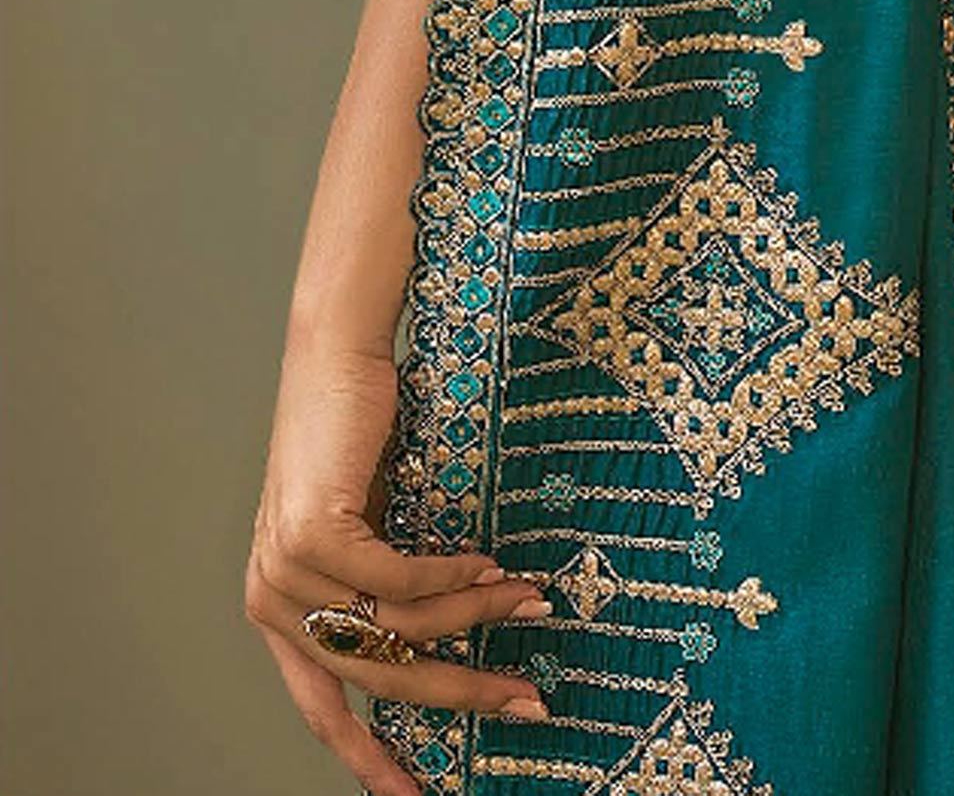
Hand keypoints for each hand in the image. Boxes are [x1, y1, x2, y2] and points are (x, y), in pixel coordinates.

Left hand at [244, 333, 554, 794]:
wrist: (336, 354)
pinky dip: (454, 581)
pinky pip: (399, 582)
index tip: (416, 795)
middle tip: (525, 701)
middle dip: (459, 693)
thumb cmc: (357, 433)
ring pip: (398, 629)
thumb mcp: (369, 524)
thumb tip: (450, 644)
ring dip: (474, 621)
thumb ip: (384, 585)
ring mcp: (287, 568)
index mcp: (278, 610)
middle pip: (377, 677)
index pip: (323, 708)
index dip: (372, 757)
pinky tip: (491, 568)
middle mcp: (272, 599)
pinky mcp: (314, 533)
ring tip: (529, 602)